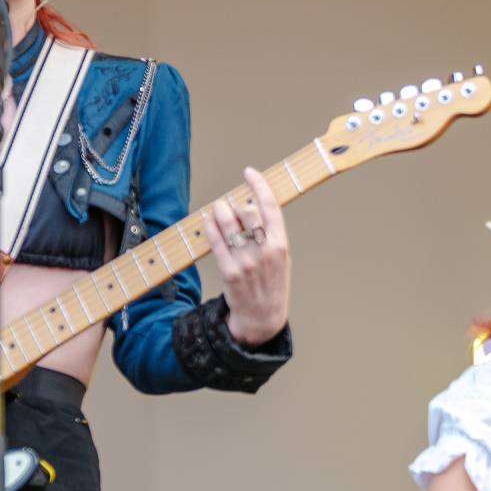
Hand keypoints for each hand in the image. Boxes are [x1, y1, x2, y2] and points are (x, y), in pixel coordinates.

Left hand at [208, 167, 290, 346]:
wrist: (262, 318)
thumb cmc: (272, 284)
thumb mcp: (281, 258)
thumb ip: (272, 233)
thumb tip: (252, 204)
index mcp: (281, 245)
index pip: (271, 206)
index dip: (259, 184)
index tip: (249, 172)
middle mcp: (265, 251)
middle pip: (247, 210)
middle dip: (237, 203)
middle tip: (233, 207)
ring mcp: (246, 261)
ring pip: (228, 222)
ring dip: (220, 210)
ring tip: (219, 210)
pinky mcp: (229, 271)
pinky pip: (215, 240)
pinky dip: (210, 226)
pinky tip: (209, 220)